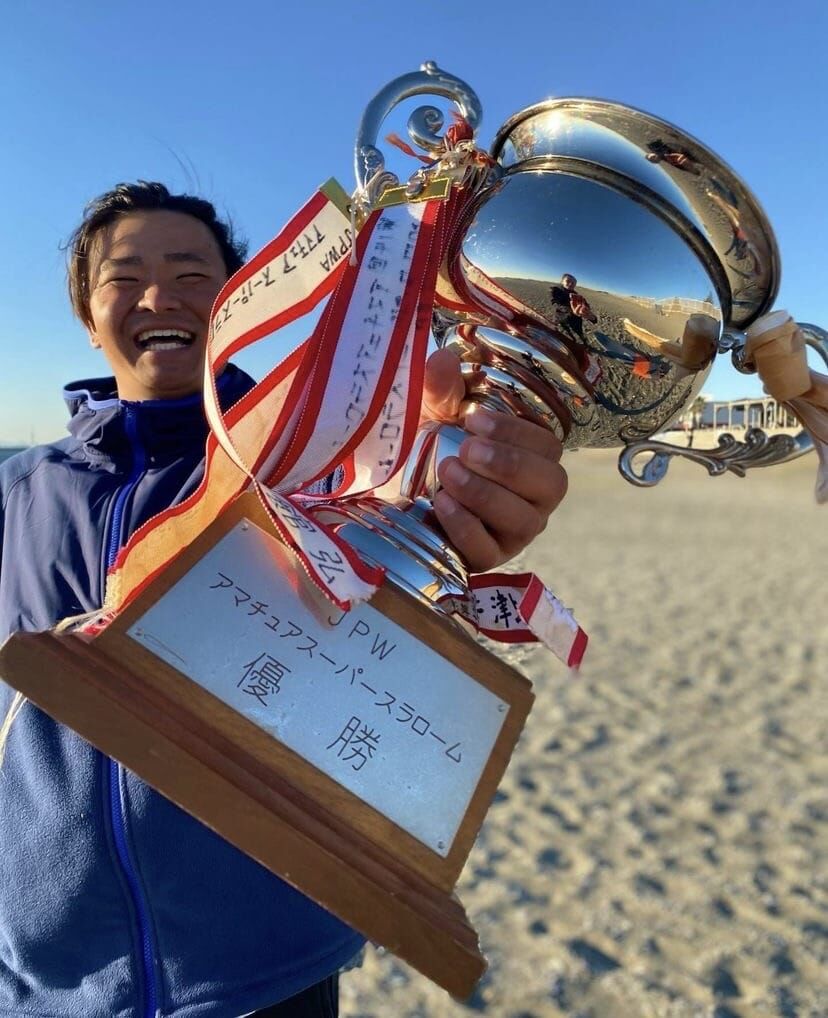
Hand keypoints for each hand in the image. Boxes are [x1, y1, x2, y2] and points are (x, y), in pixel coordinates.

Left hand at [421, 349, 567, 571]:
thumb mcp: (428, 412)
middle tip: (468, 450)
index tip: (475, 420)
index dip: (517, 432)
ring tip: (447, 474)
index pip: (548, 446)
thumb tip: (444, 361)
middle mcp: (531, 497)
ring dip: (486, 494)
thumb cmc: (422, 447)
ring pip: (524, 520)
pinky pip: (489, 550)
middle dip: (511, 465)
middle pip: (552, 484)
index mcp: (529, 457)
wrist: (385, 491)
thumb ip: (439, 388)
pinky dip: (466, 526)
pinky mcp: (486, 559)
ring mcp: (512, 532)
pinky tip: (441, 504)